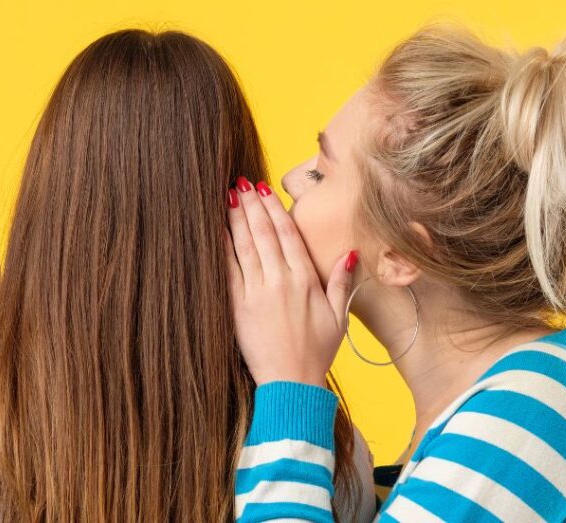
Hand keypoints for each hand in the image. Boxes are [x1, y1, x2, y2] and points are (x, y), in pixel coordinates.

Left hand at [226, 178, 354, 387]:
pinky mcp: (239, 307)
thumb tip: (350, 251)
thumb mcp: (338, 317)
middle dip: (252, 205)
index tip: (265, 190)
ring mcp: (258, 293)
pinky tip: (216, 230)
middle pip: (264, 234)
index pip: (288, 235)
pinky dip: (222, 248)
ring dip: (236, 219)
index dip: (275, 209)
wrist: (292, 383)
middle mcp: (281, 282)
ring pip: (245, 247)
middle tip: (241, 183)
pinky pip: (229, 271)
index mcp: (305, 281)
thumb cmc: (317, 352)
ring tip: (229, 196)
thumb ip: (340, 281)